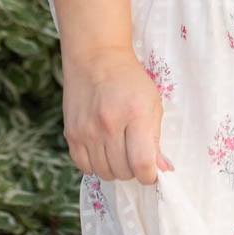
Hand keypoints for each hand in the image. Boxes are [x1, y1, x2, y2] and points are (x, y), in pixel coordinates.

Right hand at [62, 46, 174, 184]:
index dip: (150, 176)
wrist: (96, 58)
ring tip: (120, 152)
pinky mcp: (71, 133)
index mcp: (135, 114)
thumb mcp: (152, 103)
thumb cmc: (129, 81)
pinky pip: (84, 166)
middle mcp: (108, 124)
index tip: (152, 172)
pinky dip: (96, 165)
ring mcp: (87, 130)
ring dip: (115, 169)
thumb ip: (156, 138)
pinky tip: (103, 151)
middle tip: (136, 155)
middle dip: (134, 170)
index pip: (142, 162)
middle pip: (123, 171)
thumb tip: (162, 169)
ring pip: (104, 172)